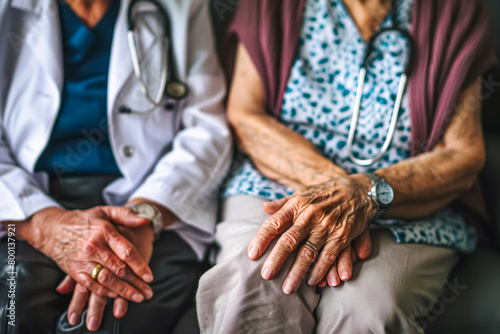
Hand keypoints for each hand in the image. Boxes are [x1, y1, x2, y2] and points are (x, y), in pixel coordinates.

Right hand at [27, 206, 153, 300]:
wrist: (53, 228)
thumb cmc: (85, 220)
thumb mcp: (105, 211)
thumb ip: (126, 215)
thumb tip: (146, 220)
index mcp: (105, 231)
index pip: (126, 251)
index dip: (140, 265)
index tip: (150, 276)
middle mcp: (94, 246)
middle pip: (118, 268)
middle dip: (135, 283)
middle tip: (147, 293)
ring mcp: (83, 259)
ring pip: (106, 279)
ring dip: (122, 291)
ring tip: (136, 298)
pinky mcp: (73, 269)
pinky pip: (89, 284)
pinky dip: (102, 291)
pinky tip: (114, 296)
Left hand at [263, 200, 372, 286]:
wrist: (358, 189)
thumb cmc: (324, 193)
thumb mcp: (302, 193)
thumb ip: (282, 203)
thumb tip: (263, 207)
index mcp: (296, 205)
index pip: (274, 222)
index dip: (262, 238)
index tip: (252, 254)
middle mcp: (310, 216)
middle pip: (290, 240)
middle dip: (277, 259)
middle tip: (266, 276)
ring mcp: (327, 227)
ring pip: (309, 252)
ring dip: (298, 272)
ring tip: (287, 288)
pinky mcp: (342, 236)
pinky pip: (329, 256)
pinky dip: (321, 270)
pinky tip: (312, 282)